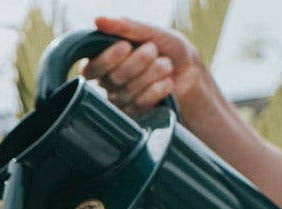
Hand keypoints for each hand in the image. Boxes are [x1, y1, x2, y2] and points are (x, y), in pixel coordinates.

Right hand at [83, 16, 204, 116]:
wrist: (189, 70)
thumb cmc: (166, 48)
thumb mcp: (149, 31)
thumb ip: (124, 26)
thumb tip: (98, 20)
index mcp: (105, 61)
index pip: (92, 67)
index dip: (108, 59)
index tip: (126, 47)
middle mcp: (108, 82)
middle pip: (114, 78)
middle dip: (139, 61)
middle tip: (153, 51)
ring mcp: (120, 101)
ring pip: (128, 92)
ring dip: (153, 73)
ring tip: (165, 65)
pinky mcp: (133, 115)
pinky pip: (139, 105)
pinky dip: (157, 90)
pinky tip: (166, 83)